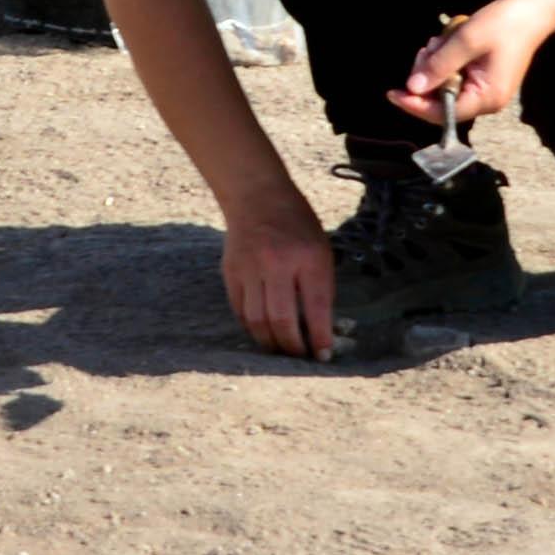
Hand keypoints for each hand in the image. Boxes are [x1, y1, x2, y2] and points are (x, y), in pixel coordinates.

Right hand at [218, 195, 336, 358]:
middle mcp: (277, 263)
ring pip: (257, 321)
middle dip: (292, 347)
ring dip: (270, 343)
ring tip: (281, 350)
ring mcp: (250, 268)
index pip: (316, 307)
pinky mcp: (231, 273)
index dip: (320, 337)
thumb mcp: (321, 250)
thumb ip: (321, 287)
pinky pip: (241, 311)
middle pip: (282, 319)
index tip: (323, 356)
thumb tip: (320, 329)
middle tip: (300, 357)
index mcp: (308, 256)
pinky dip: (252, 327)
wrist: (257, 196)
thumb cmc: (297, 225)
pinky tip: (263, 332)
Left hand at [394, 0, 554, 128]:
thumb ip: (439, 66)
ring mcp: (485, 90)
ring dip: (437, 65)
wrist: (533, 9)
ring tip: (440, 41)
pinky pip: (455, 76)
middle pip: (442, 101)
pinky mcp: (483, 78)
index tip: (393, 94)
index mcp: (487, 98)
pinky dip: (446, 61)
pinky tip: (448, 42)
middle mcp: (486, 101)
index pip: (444, 113)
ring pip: (446, 86)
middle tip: (425, 50)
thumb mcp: (466, 41)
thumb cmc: (502, 24)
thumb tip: (412, 88)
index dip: (416, 105)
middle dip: (427, 77)